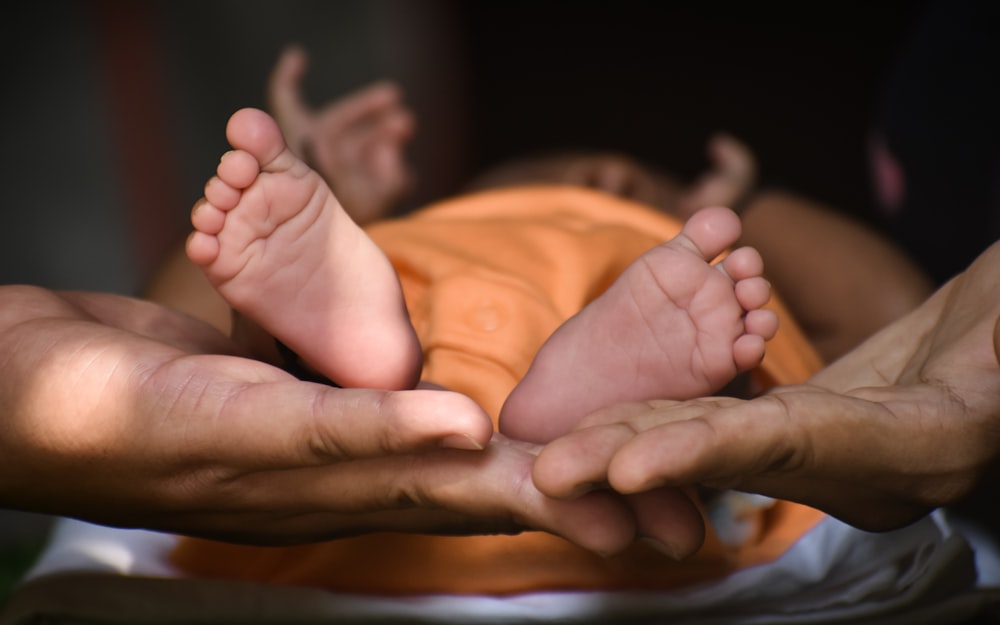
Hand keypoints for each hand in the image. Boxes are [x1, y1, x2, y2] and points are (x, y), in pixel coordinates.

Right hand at [0, 286, 634, 554]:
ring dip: (532, 445)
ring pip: (459, 441)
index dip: (580, 505)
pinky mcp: (310, 391)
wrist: (31, 389)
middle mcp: (354, 469)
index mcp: (347, 487)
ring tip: (607, 450)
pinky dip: (452, 396)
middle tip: (675, 500)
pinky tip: (484, 398)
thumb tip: (466, 431)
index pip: (492, 500)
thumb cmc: (114, 416)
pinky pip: (403, 397)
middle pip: (495, 480)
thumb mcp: (232, 424)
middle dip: (584, 488)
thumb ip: (346, 431)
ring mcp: (335, 432)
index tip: (666, 520)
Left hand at [534, 243, 999, 536]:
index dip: (700, 455)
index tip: (624, 469)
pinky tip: (606, 427)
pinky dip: (661, 424)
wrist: (989, 370)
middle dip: (632, 463)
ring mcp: (811, 450)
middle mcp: (840, 464)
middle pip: (721, 458)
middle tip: (549, 473)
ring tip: (552, 455)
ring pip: (705, 443)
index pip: (783, 445)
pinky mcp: (791, 427)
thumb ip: (997, 345)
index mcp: (896, 447)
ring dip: (626, 446)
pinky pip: (716, 424)